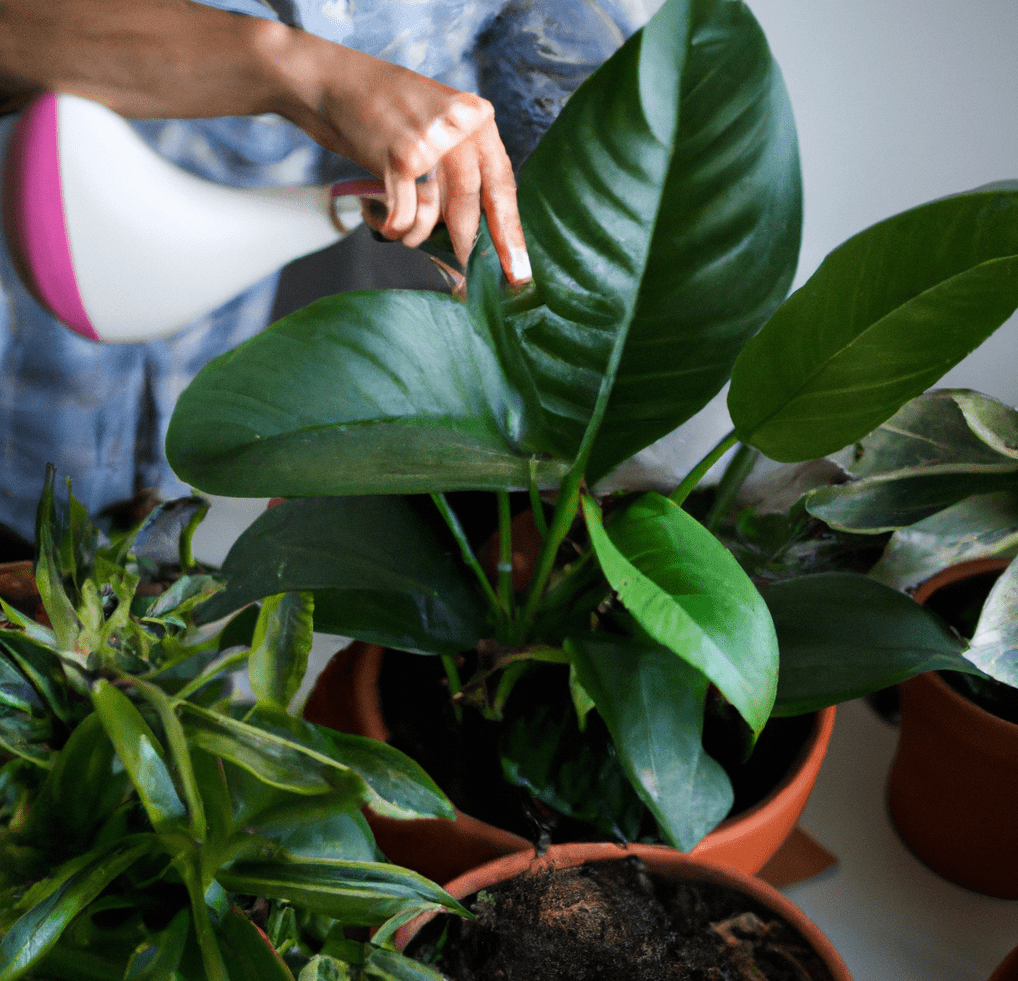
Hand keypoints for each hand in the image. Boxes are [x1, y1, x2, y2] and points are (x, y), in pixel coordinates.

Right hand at [275, 42, 531, 285]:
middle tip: (468, 278)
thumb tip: (474, 232)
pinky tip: (383, 221)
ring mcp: (430, 141)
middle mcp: (459, 127)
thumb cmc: (382, 108)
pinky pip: (406, 216)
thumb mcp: (436, 125)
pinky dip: (394, 228)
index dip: (510, 234)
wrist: (329, 79)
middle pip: (472, 204)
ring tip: (404, 231)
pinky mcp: (399, 156)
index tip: (519, 274)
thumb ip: (458, 166)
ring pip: (436, 213)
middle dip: (467, 247)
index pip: (502, 184)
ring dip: (417, 234)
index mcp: (476, 118)